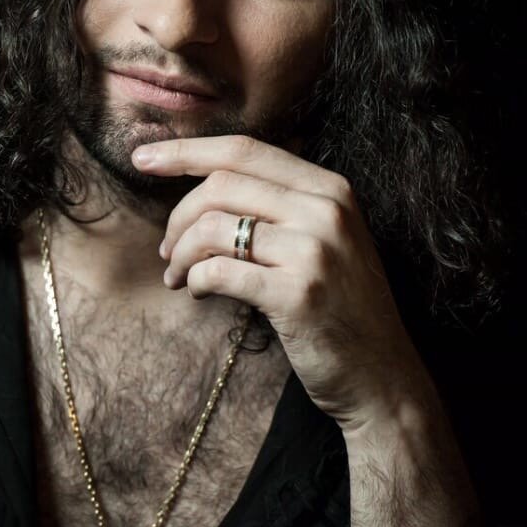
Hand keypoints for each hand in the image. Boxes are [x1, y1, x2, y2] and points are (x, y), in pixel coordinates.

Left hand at [132, 134, 434, 431]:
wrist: (382, 375)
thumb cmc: (341, 307)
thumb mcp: (326, 239)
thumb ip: (280, 205)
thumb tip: (202, 185)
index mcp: (331, 188)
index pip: (244, 150)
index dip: (187, 151)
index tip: (144, 158)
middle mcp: (326, 210)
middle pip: (222, 184)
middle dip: (178, 215)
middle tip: (167, 249)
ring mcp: (314, 251)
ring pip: (214, 227)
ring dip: (182, 253)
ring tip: (179, 276)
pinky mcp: (297, 295)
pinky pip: (220, 271)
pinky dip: (196, 280)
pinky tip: (199, 292)